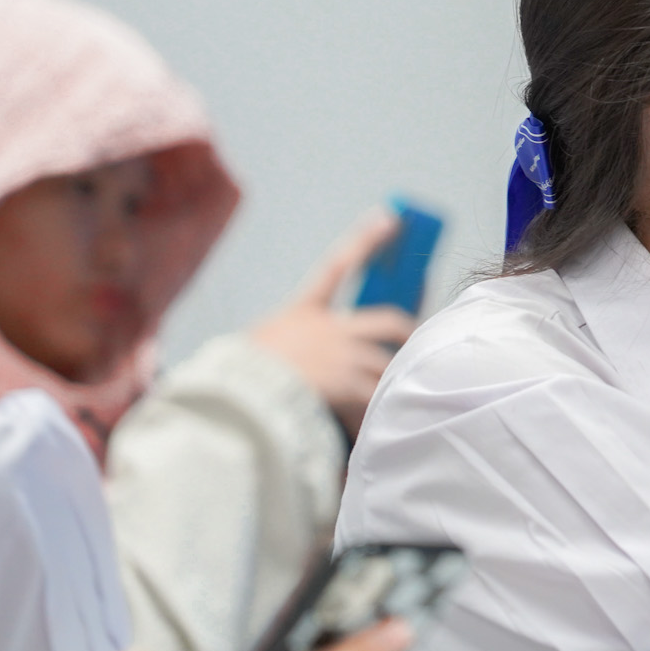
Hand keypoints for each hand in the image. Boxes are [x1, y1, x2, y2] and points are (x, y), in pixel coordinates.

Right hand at [252, 210, 417, 435]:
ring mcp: (345, 356)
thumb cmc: (236, 376)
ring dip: (391, 382)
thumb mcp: (256, 348)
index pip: (338, 265)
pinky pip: (373, 400)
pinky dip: (372, 416)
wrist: (238, 398)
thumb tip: (297, 362)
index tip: (389, 218)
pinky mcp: (350, 385)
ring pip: (387, 365)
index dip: (367, 240)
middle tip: (414, 339)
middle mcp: (331, 330)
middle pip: (389, 320)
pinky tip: (367, 432)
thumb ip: (284, 347)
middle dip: (406, 331)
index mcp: (303, 312)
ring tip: (397, 398)